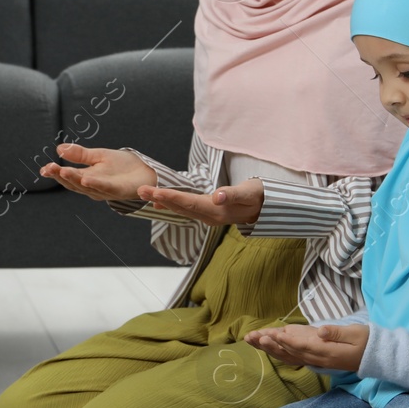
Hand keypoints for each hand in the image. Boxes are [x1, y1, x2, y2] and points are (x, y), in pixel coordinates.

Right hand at [39, 143, 157, 201]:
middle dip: (61, 176)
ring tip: (63, 172)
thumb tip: (59, 148)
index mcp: (86, 178)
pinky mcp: (118, 190)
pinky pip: (105, 188)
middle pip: (73, 183)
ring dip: (74, 180)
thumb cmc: (121, 166)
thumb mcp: (97, 156)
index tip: (43, 169)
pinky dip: (95, 184)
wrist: (145, 171)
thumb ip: (79, 154)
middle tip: (49, 168)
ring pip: (86, 186)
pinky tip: (86, 179)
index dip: (55, 174)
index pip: (67, 177)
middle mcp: (92, 187)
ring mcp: (104, 190)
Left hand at [137, 178, 263, 226]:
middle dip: (160, 199)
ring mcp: (209, 217)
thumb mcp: (250, 193)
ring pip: (181, 209)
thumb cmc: (259, 196)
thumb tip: (217, 196)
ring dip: (163, 201)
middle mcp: (210, 217)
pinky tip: (160, 202)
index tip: (154, 192)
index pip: (189, 203)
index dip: (171, 198)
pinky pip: (186, 210)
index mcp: (217, 211)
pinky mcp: (209, 213)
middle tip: (140, 190)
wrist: (268, 208)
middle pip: (180, 207)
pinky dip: (172, 204)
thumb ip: (233, 194)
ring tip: (145, 194)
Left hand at [245, 322, 367, 371]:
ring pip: (289, 355)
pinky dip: (279, 352)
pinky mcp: (316, 358)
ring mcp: (316, 360)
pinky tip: (268, 348)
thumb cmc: (366, 341)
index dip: (287, 340)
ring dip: (270, 348)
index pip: (303, 346)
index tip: (273, 334)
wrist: (375, 357)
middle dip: (271, 344)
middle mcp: (318, 358)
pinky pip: (294, 357)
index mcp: (327, 352)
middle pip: (291, 351)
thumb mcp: (355, 334)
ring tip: (253, 340)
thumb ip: (337, 333)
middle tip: (253, 337)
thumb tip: (321, 331)